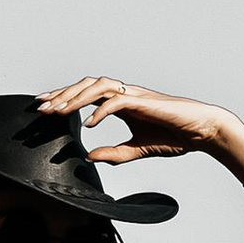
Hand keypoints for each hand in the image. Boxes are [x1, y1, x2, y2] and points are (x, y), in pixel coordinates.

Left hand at [38, 76, 243, 186]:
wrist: (202, 132)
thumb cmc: (175, 136)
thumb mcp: (138, 149)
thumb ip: (114, 153)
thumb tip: (90, 157)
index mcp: (122, 102)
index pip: (86, 95)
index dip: (64, 99)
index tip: (45, 108)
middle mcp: (125, 93)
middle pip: (86, 85)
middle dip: (61, 95)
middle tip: (41, 109)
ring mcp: (134, 94)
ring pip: (98, 86)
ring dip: (76, 98)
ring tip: (59, 112)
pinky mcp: (144, 101)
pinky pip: (117, 101)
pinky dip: (101, 111)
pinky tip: (89, 124)